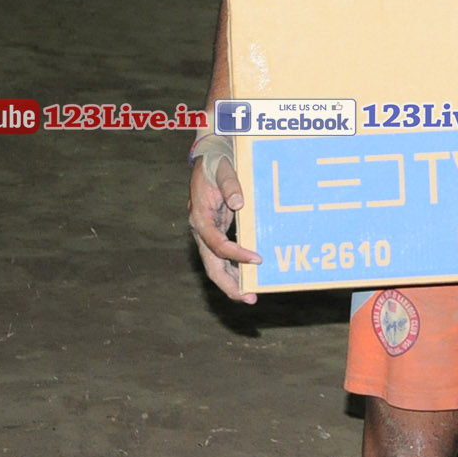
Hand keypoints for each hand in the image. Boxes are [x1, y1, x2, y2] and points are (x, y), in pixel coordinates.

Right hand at [189, 149, 261, 301]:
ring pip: (216, 265)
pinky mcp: (215, 232)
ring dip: (232, 281)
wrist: (209, 159)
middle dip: (230, 284)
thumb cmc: (217, 164)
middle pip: (211, 266)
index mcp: (200, 217)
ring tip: (251, 294)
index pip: (216, 244)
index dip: (236, 254)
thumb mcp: (223, 169)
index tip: (257, 259)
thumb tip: (238, 203)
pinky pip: (223, 257)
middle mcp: (201, 230)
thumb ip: (230, 185)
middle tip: (249, 297)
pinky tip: (248, 277)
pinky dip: (235, 268)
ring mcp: (207, 234)